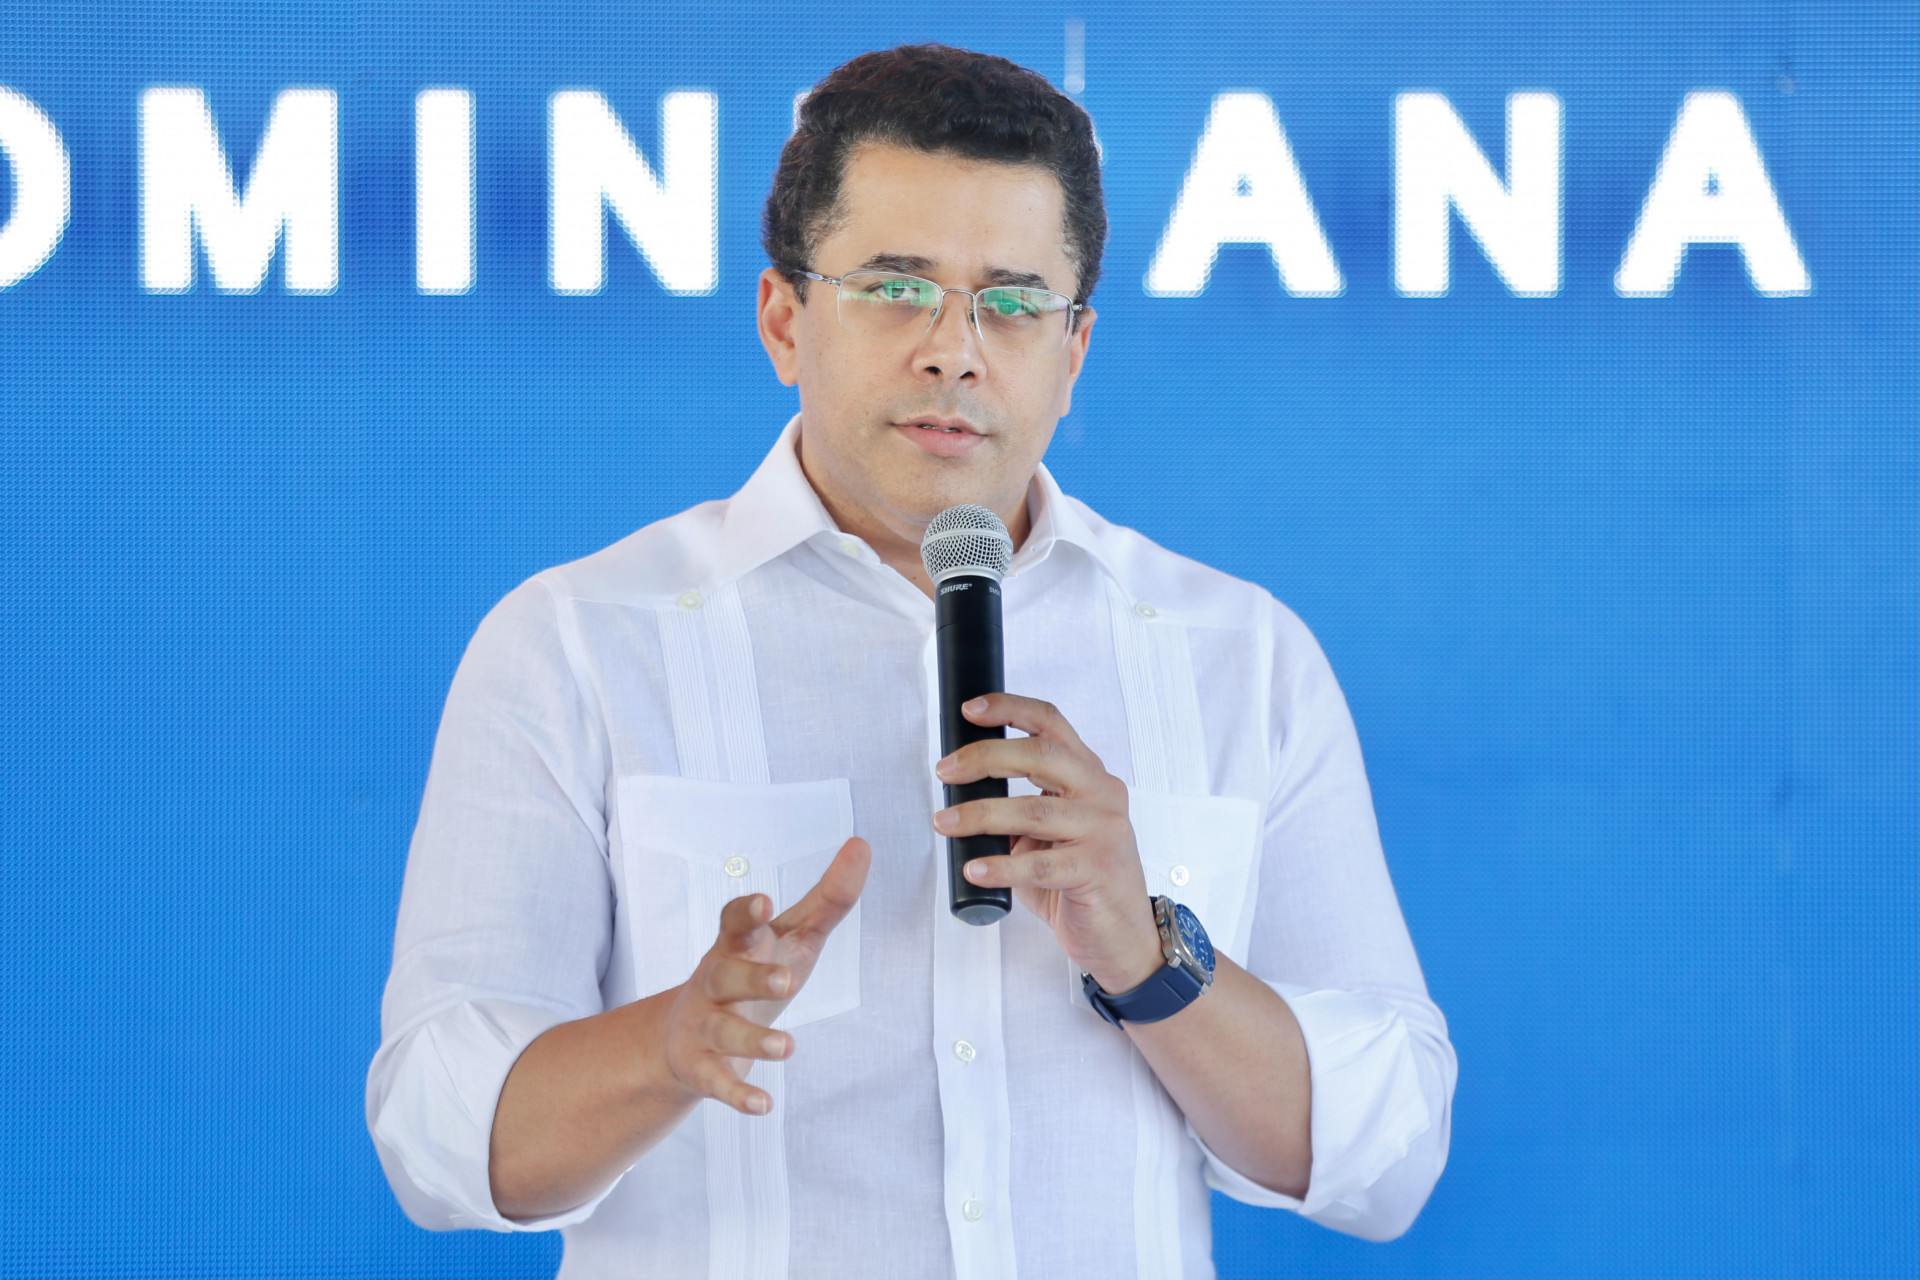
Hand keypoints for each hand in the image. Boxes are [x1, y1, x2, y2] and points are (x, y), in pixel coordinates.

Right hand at [658, 836, 868, 1114]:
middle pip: (725, 974)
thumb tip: (862, 845)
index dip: (746, 913)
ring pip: (722, 1029)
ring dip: (753, 1038)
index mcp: (736, 945)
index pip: (733, 922)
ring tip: (786, 1047)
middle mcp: (714, 981)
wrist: (686, 1035)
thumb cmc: (753, 971)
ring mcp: (704, 1024)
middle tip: (788, 981)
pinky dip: (737, 1093)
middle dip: (753, 976)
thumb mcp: (792, 937)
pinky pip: (716, 1080)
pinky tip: (762, 1106)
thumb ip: (827, 898)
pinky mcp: (700, 1066)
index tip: (765, 902)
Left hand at [933, 694, 1163, 993]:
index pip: (1051, 724)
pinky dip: (1001, 865)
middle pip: (1040, 755)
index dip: (1010, 709)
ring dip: (980, 815)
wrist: (1122, 937)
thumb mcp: (1049, 835)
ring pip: (1034, 810)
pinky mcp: (1097, 870)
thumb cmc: (1080, 883)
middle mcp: (1102, 794)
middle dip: (985, 758)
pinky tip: (975, 869)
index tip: (971, 710)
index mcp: (1089, 776)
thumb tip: (960, 796)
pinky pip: (1041, 864)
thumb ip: (1019, 810)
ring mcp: (1104, 831)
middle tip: (945, 772)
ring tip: (944, 823)